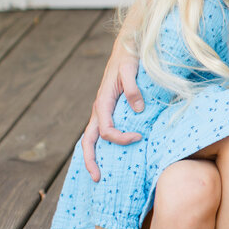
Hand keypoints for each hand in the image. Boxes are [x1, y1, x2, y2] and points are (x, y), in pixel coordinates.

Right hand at [81, 45, 143, 182]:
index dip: (121, 138)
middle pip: (89, 140)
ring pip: (92, 138)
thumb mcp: (131, 70)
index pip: (106, 130)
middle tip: (98, 179)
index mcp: (103, 102)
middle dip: (91, 160)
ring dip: (93, 157)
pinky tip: (109, 156)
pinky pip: (100, 132)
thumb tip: (137, 109)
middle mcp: (98, 109)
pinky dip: (102, 146)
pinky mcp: (107, 111)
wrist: (125, 49)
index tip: (139, 136)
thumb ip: (133, 89)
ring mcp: (101, 111)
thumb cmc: (128, 58)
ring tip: (99, 175)